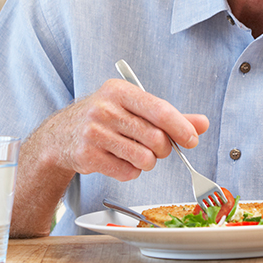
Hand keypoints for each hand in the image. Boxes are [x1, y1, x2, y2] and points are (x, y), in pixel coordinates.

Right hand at [38, 78, 208, 181]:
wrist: (60, 135)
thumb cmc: (105, 118)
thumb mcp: (134, 108)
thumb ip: (169, 116)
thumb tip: (201, 124)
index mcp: (120, 91)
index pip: (159, 109)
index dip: (181, 127)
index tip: (191, 139)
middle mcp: (105, 108)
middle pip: (155, 138)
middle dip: (164, 149)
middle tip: (158, 149)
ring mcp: (94, 132)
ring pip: (144, 158)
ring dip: (147, 162)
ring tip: (135, 153)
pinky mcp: (87, 155)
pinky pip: (127, 172)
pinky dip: (131, 171)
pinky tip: (119, 160)